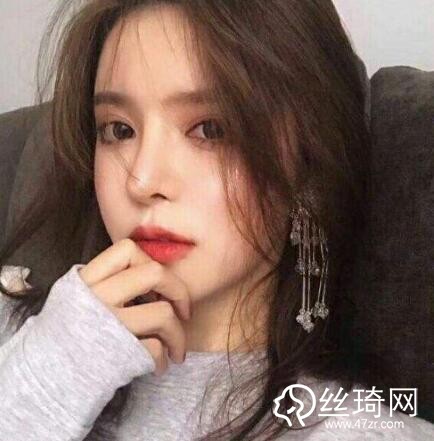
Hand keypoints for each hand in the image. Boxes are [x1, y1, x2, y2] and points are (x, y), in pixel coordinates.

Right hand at [78, 238, 191, 375]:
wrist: (44, 377)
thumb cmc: (69, 334)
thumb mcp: (78, 297)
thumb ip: (107, 283)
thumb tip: (152, 278)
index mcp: (87, 280)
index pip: (127, 249)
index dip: (150, 262)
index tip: (155, 285)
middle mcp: (97, 298)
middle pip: (155, 273)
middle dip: (179, 291)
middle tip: (183, 311)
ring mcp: (109, 326)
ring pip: (163, 314)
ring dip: (178, 335)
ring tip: (175, 349)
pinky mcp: (118, 355)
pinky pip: (156, 349)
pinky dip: (164, 359)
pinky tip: (158, 366)